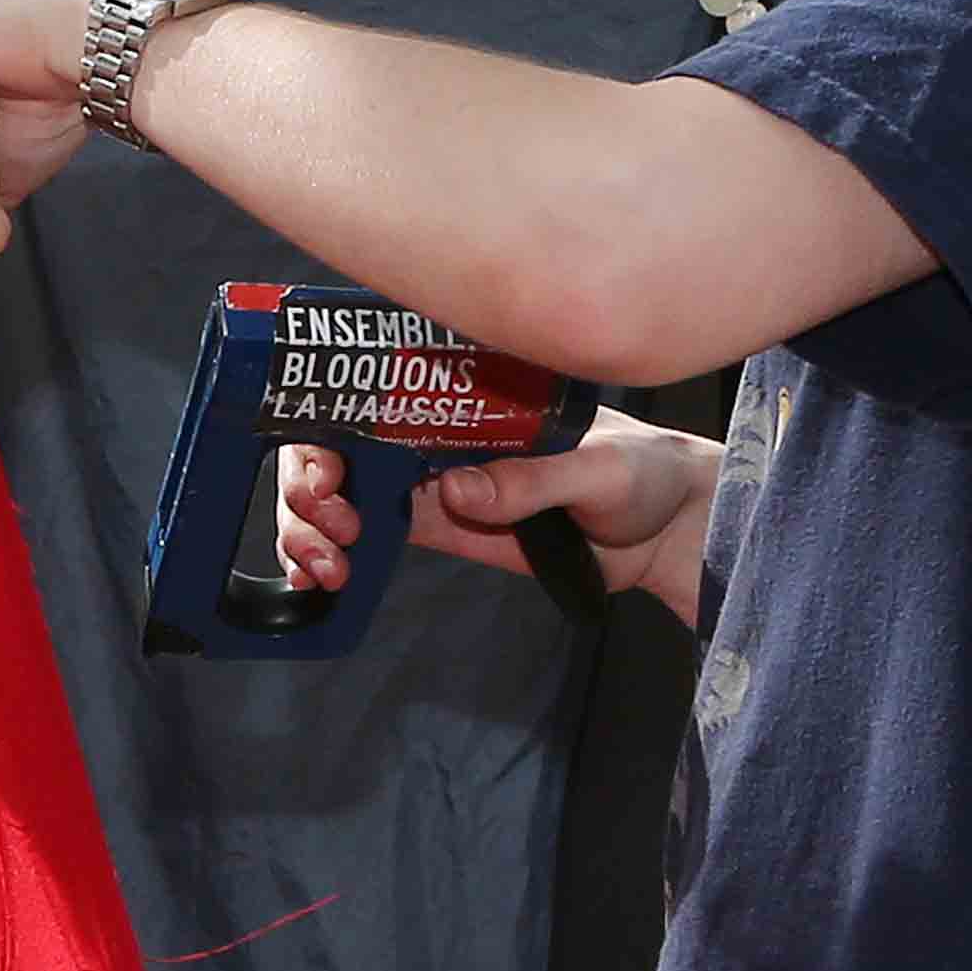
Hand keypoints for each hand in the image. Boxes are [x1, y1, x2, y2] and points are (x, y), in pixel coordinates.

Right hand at [275, 411, 721, 625]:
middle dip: (308, 481)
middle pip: (340, 444)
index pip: (374, 389)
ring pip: (344, 493)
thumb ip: (531, 479)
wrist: (663, 531)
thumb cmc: (640, 471)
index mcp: (465, 393)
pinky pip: (372, 537)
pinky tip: (321, 581)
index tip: (324, 463)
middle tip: (328, 520)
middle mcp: (436, 431)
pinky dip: (332, 555)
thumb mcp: (596, 468)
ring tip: (327, 564)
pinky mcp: (443, 530)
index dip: (328, 419)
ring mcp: (433, 482)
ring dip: (310, 524)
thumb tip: (457, 487)